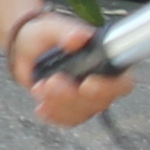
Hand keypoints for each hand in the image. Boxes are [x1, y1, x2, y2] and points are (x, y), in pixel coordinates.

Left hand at [4, 5, 135, 129]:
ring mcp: (88, 99)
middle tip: (52, 80)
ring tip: (40, 86)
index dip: (109, 88)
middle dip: (73, 96)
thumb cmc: (46, 36)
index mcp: (106, 61)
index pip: (123, 82)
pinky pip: (68, 121)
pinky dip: (54, 115)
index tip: (86, 84)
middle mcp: (102, 83)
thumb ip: (67, 31)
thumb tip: (80, 37)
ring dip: (59, 104)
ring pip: (83, 113)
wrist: (26, 50)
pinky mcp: (72, 110)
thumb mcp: (52, 28)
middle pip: (100, 102)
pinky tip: (42, 107)